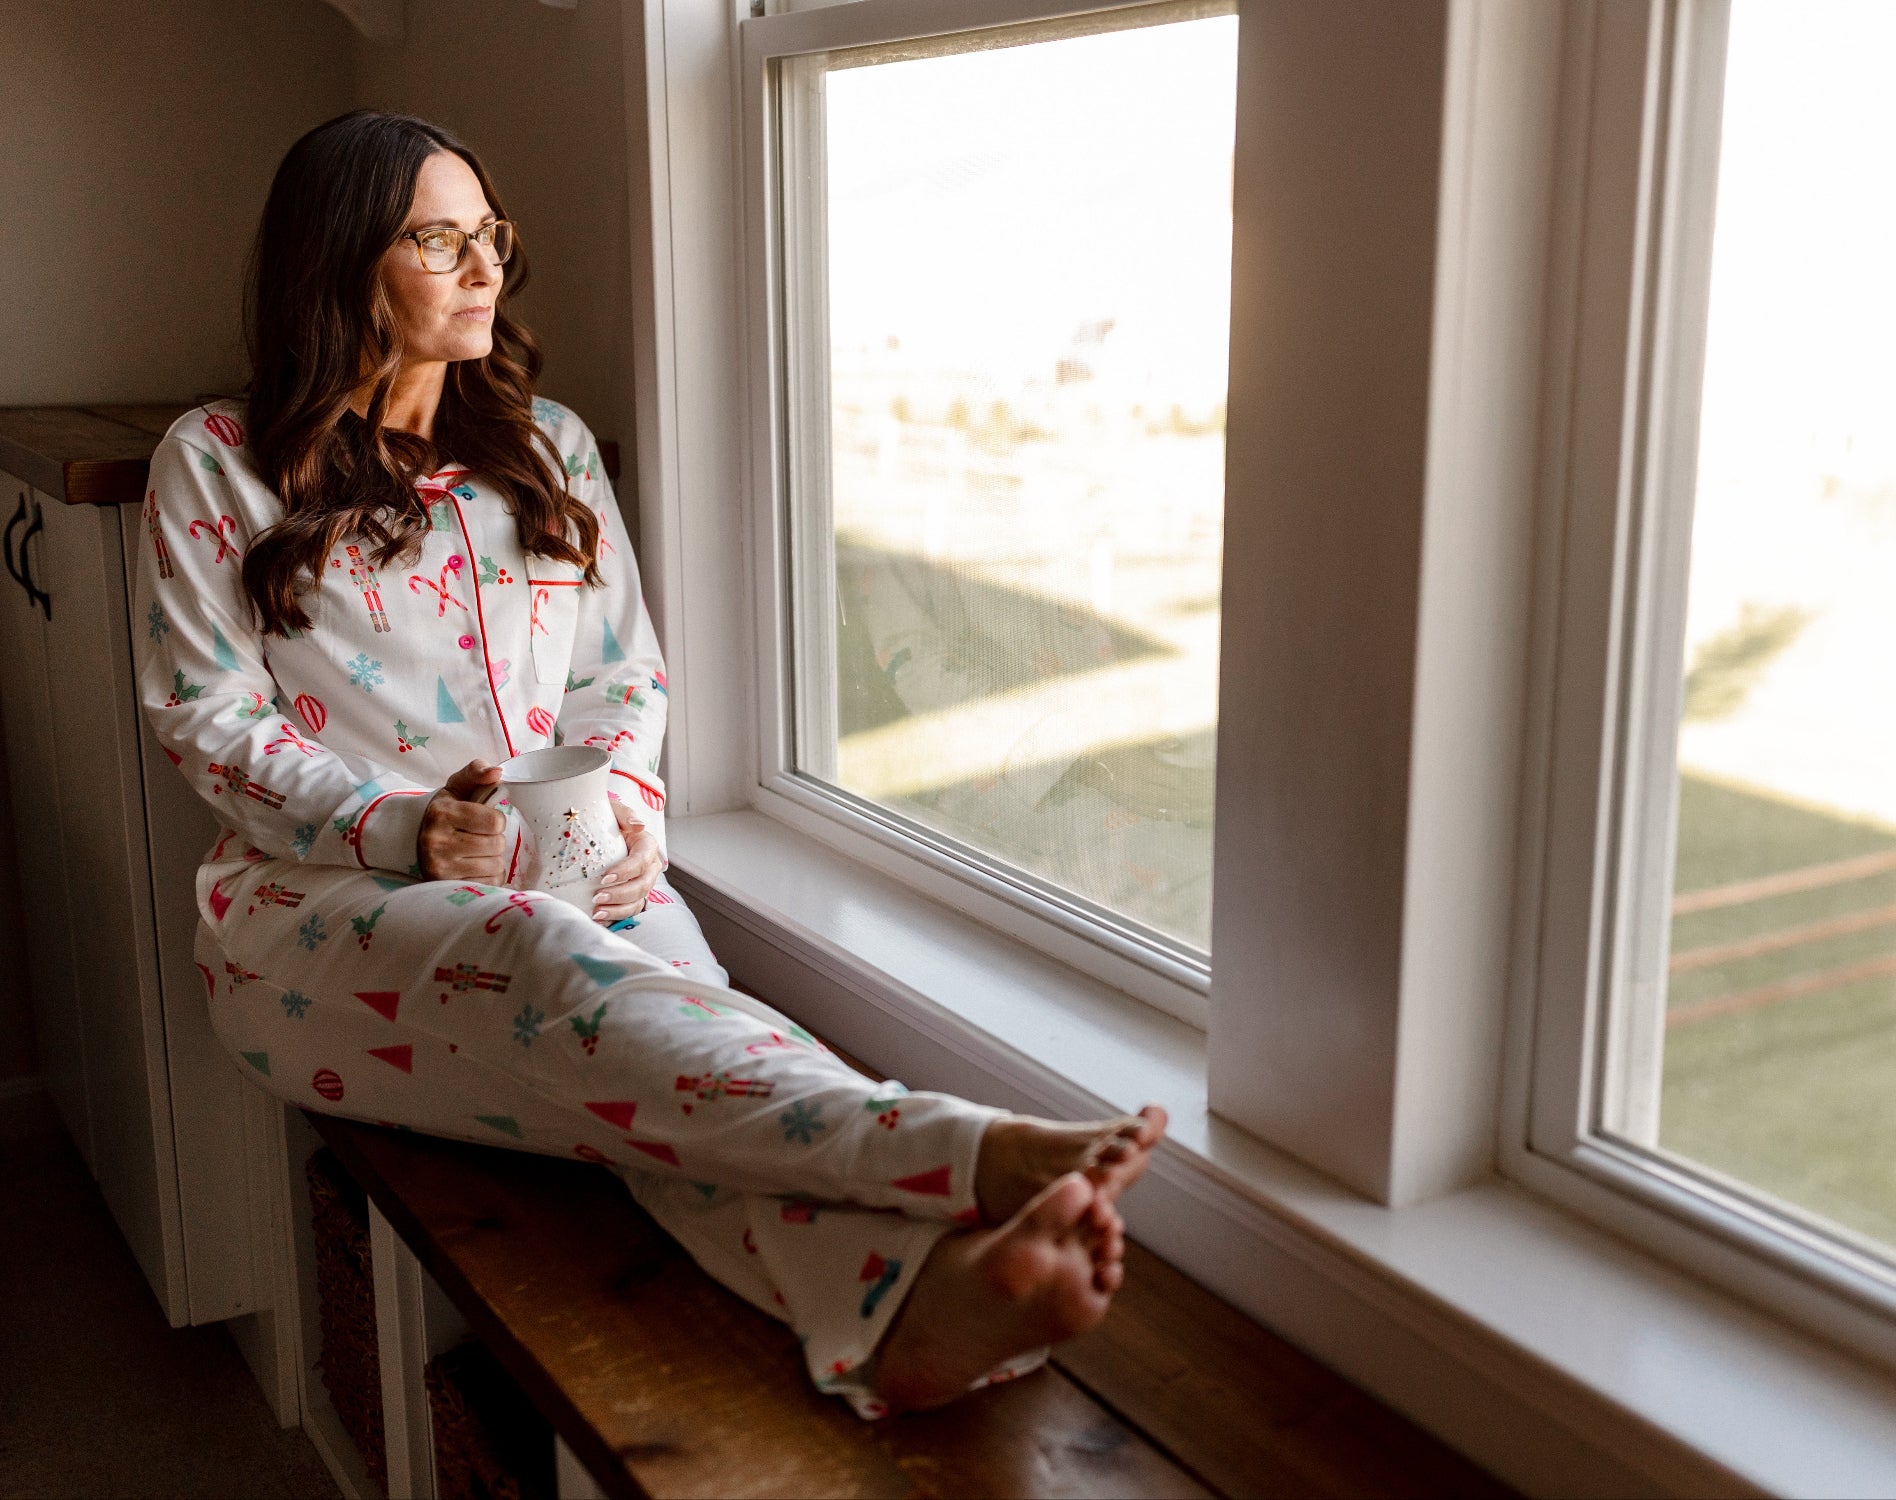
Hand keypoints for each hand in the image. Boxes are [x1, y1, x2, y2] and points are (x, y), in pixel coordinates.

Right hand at [418, 760, 507, 882]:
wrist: (412, 840)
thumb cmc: (444, 812)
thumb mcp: (456, 787)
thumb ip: (477, 772)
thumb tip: (496, 772)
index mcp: (442, 814)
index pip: (495, 821)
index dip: (495, 820)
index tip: (482, 820)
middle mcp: (437, 842)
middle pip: (497, 845)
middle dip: (494, 839)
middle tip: (477, 836)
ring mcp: (440, 868)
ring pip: (496, 866)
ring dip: (492, 859)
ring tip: (475, 852)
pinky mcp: (447, 886)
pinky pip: (489, 883)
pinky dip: (488, 876)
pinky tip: (473, 867)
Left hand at [593, 799, 662, 923]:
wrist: (597, 832)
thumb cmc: (604, 819)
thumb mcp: (613, 810)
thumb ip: (625, 813)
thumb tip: (638, 825)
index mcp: (647, 846)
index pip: (641, 861)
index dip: (626, 871)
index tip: (604, 877)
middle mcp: (649, 867)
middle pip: (642, 885)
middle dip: (620, 894)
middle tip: (597, 897)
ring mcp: (642, 883)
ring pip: (638, 901)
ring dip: (618, 910)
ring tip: (597, 913)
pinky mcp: (632, 896)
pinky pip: (629, 911)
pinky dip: (616, 917)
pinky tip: (600, 919)